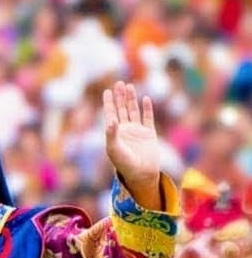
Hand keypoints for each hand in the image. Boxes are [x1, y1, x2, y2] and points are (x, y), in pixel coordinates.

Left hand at [103, 81, 160, 209]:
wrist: (141, 174)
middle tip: (118, 83)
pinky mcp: (149, 134)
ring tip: (129, 86)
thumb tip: (110, 120)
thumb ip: (111, 134)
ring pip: (133, 111)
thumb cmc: (124, 163)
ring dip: (131, 99)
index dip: (109, 103)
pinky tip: (145, 98)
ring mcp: (137, 131)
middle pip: (121, 109)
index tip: (107, 91)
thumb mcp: (114, 149)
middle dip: (120, 97)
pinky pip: (147, 118)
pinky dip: (147, 108)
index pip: (110, 114)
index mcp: (114, 133)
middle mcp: (125, 130)